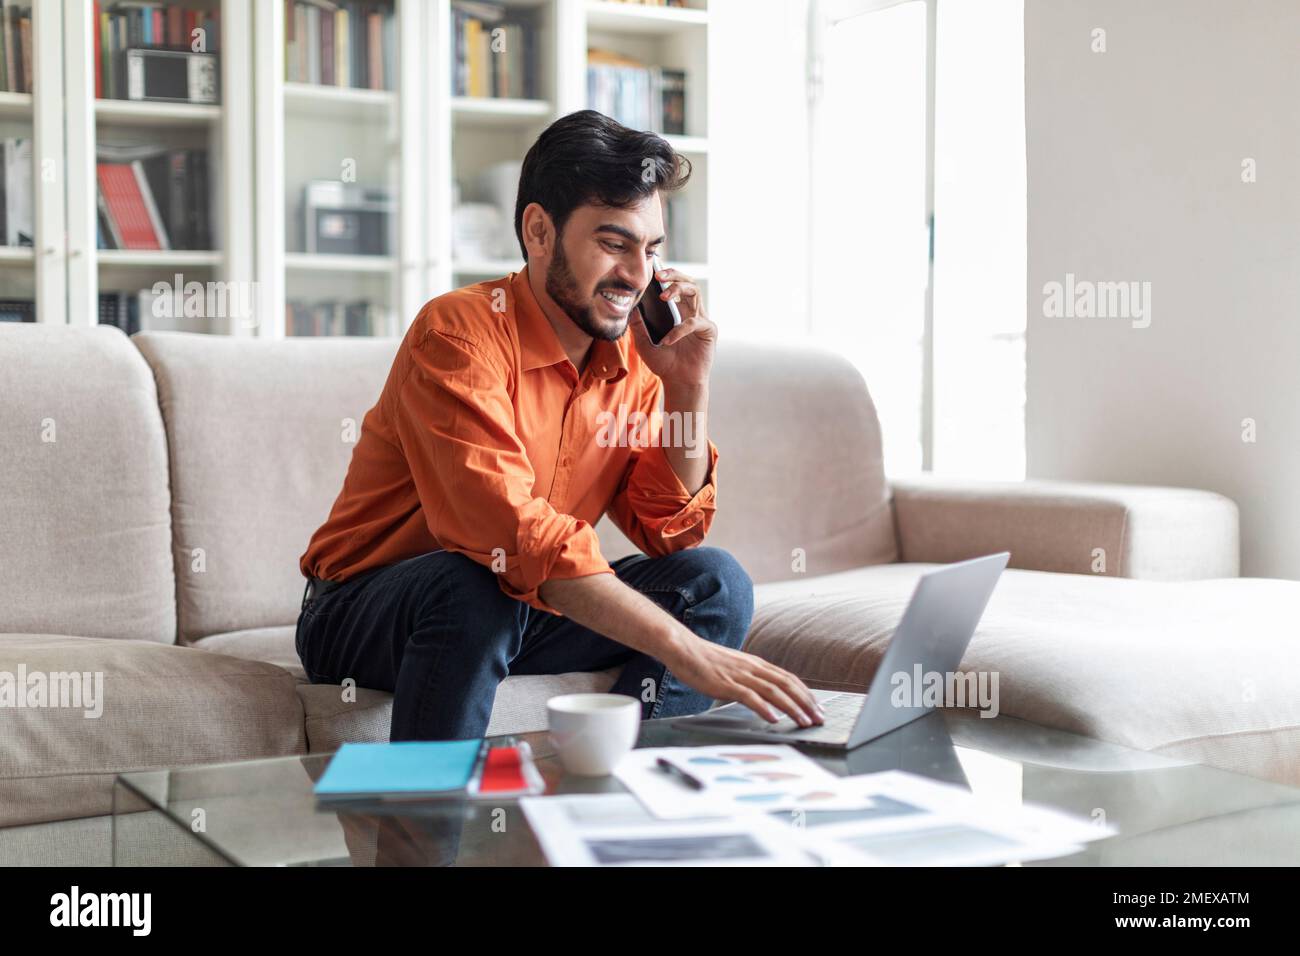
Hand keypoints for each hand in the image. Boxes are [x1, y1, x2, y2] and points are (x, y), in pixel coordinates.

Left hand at [629, 267, 715, 387]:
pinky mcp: (709, 331)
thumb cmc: (664, 364)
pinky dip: (679, 330)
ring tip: (664, 296)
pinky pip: (694, 322)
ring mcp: (702, 320)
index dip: (668, 276)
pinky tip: (668, 340)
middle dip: (674, 275)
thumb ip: (638, 325)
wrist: (679, 383)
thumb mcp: (644, 343)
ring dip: (678, 290)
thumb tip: (628, 306)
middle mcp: (692, 313)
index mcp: (679, 313)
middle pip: (688, 282)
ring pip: (695, 292)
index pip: (676, 286)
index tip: (653, 269)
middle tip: (659, 275)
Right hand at [663, 635, 825, 726]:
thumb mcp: (734, 668)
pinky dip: (764, 708)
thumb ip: (750, 678)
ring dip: (792, 707)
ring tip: (804, 721)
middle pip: (787, 685)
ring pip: (774, 691)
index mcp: (756, 664)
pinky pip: (750, 697)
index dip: (805, 693)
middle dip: (806, 703)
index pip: (788, 678)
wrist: (684, 649)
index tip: (817, 706)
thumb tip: (763, 694)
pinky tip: (774, 719)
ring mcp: (740, 675)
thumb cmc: (706, 661)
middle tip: (819, 718)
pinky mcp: (726, 684)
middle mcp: (753, 668)